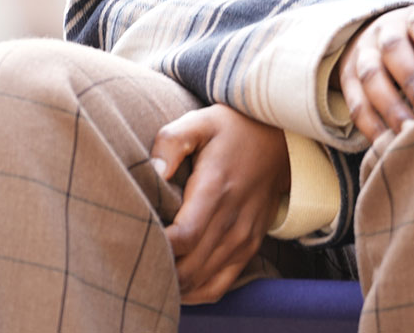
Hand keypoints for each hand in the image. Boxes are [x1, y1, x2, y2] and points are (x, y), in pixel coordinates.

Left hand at [151, 105, 289, 303]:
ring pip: (201, 280)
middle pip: (188, 267)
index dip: (157, 245)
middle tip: (134, 256)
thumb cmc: (232, 129)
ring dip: (175, 282)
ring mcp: (243, 238)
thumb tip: (154, 172)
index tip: (135, 236)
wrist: (279, 139)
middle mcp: (232, 220)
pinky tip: (176, 284)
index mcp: (216, 189)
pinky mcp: (249, 247)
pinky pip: (221, 285)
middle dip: (159, 269)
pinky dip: (196, 291)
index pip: (183, 236)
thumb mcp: (201, 121)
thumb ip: (171, 142)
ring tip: (150, 270)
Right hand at [336, 0, 413, 143]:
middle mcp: (386, 31)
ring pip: (370, 76)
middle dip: (410, 80)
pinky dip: (370, 124)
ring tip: (409, 132)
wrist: (386, 39)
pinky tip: (387, 142)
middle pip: (392, 50)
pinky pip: (355, 102)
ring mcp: (364, 54)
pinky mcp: (349, 79)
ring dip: (389, 106)